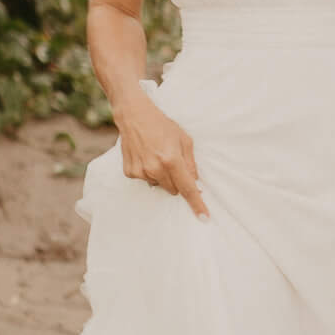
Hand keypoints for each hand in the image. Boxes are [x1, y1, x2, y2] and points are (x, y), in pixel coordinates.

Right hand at [115, 95, 207, 219]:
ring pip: (160, 186)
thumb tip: (195, 184)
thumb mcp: (184, 141)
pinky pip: (146, 180)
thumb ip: (191, 164)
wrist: (134, 116)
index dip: (197, 204)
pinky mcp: (130, 173)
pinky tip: (146, 157)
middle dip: (177, 181)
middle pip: (174, 190)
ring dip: (162, 176)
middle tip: (173, 163)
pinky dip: (149, 172)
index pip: (188, 188)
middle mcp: (155, 169)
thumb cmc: (162, 126)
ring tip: (157, 156)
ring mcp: (141, 172)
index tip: (204, 218)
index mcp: (171, 160)